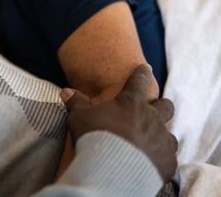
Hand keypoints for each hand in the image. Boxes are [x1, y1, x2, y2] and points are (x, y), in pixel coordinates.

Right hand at [61, 64, 177, 182]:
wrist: (111, 169)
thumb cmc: (94, 136)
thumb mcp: (80, 116)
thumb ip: (76, 102)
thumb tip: (66, 91)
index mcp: (132, 103)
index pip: (138, 81)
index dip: (142, 73)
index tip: (146, 68)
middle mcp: (152, 118)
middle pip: (166, 106)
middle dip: (162, 106)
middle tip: (154, 109)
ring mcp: (162, 141)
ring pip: (170, 135)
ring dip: (161, 136)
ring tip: (150, 143)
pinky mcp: (167, 162)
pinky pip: (168, 158)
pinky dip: (160, 159)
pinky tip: (151, 163)